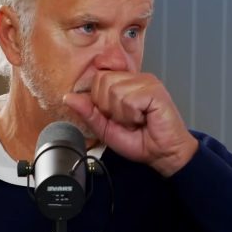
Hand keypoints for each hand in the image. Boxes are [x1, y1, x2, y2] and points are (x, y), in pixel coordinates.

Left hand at [63, 72, 197, 176]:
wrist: (163, 155)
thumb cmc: (141, 141)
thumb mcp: (106, 129)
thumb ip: (89, 112)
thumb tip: (68, 98)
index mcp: (125, 82)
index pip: (98, 76)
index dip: (100, 99)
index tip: (114, 115)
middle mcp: (136, 78)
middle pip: (103, 81)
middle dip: (109, 107)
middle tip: (126, 119)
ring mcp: (147, 82)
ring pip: (114, 90)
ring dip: (122, 114)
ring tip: (136, 120)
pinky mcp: (155, 90)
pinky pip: (129, 99)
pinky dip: (132, 115)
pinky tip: (144, 119)